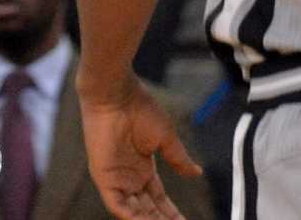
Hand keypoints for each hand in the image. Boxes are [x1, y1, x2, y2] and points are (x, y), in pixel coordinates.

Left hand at [81, 76, 202, 219]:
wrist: (116, 93)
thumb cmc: (138, 108)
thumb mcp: (165, 140)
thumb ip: (179, 160)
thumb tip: (197, 173)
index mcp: (141, 168)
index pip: (158, 200)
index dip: (172, 214)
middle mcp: (128, 177)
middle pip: (148, 210)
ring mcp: (115, 178)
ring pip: (133, 212)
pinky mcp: (103, 177)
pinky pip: (117, 205)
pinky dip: (132, 218)